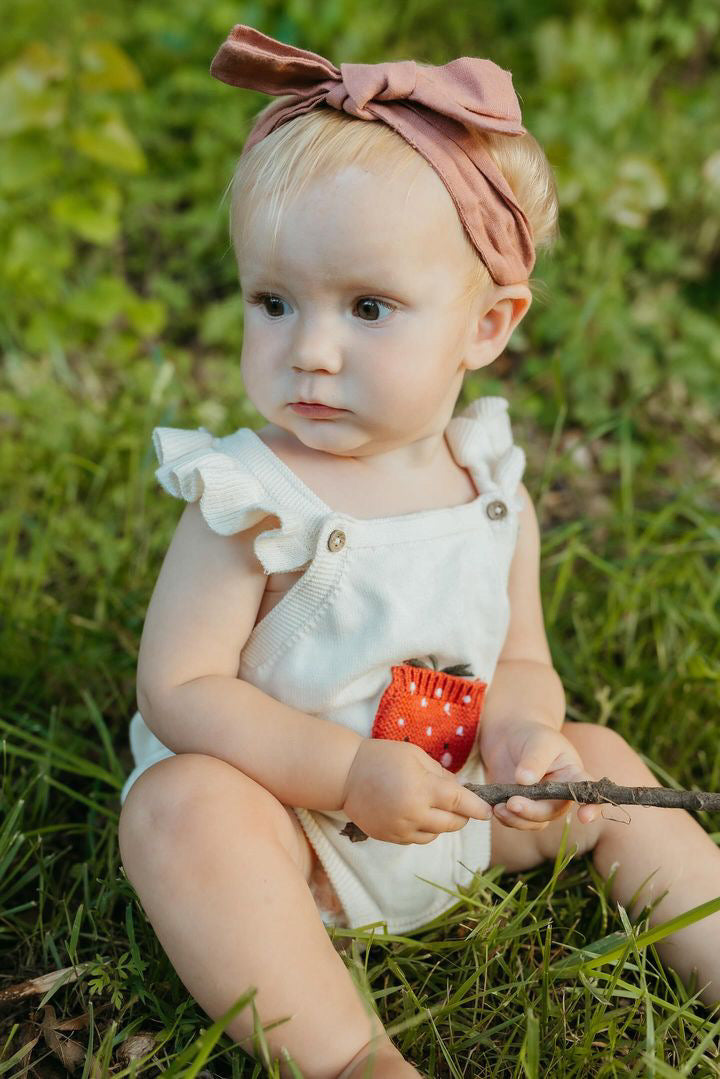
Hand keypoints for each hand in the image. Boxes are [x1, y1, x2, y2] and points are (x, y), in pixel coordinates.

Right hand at [341, 738, 491, 844]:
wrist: (345, 775)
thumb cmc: (382, 757)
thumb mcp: (416, 756)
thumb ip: (441, 774)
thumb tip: (461, 791)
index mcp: (422, 789)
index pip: (460, 803)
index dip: (477, 808)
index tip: (488, 811)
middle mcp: (413, 813)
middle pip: (452, 824)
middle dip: (462, 815)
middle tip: (460, 803)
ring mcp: (400, 829)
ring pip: (436, 834)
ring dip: (442, 823)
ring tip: (431, 804)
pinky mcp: (390, 838)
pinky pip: (417, 839)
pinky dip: (423, 828)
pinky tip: (415, 812)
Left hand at [482, 720, 602, 830]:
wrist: (510, 736)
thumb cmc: (532, 735)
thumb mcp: (538, 741)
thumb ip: (535, 759)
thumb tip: (525, 780)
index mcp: (572, 776)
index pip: (588, 793)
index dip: (591, 807)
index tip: (584, 817)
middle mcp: (559, 795)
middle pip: (552, 811)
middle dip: (533, 812)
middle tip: (512, 803)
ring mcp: (539, 804)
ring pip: (533, 822)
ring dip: (516, 819)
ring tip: (498, 807)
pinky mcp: (520, 808)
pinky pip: (515, 820)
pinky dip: (504, 817)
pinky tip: (492, 807)